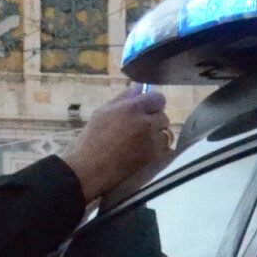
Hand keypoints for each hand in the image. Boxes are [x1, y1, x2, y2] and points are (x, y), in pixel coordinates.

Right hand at [63, 86, 176, 204]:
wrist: (90, 170)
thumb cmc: (91, 139)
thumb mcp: (102, 112)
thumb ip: (124, 98)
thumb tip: (140, 86)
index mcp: (132, 109)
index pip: (158, 98)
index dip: (153, 103)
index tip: (146, 109)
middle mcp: (146, 124)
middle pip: (163, 117)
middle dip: (154, 121)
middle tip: (139, 129)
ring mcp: (152, 143)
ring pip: (166, 134)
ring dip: (157, 137)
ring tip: (141, 143)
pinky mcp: (154, 160)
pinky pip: (166, 150)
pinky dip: (158, 151)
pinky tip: (144, 154)